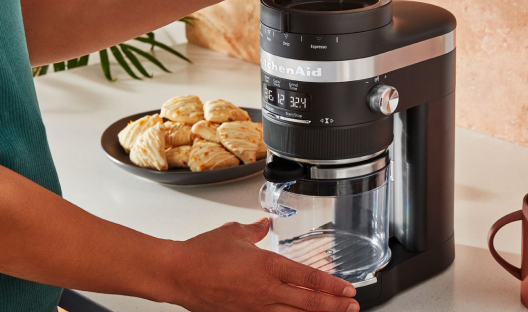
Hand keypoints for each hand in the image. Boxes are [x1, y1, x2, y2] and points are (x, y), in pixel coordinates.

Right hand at [170, 218, 358, 311]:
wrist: (176, 274)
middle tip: (351, 307)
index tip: (348, 289)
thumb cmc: (201, 254)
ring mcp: (255, 307)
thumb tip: (263, 224)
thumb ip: (254, 229)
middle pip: (309, 302)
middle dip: (334, 306)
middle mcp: (266, 290)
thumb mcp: (234, 233)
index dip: (333, 285)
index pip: (309, 278)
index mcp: (268, 266)